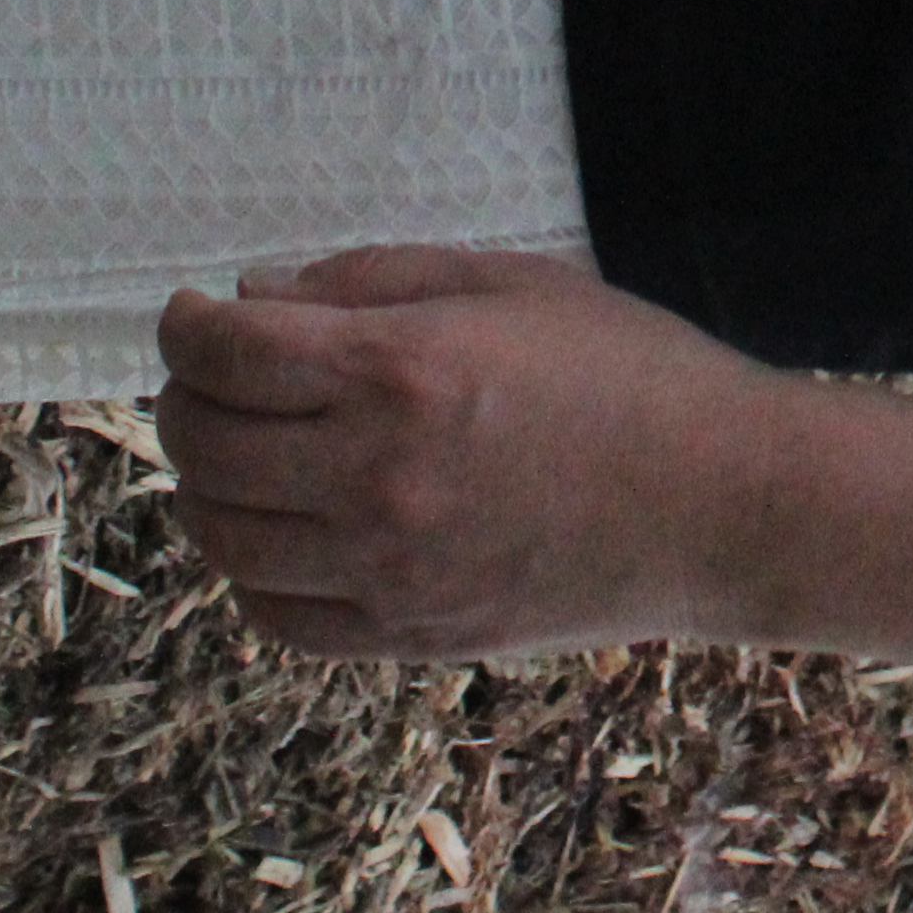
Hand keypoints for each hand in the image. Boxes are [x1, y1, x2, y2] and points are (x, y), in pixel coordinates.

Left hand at [152, 244, 777, 663]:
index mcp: (400, 371)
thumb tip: (254, 296)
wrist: (726, 503)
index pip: (224, 351)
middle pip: (203, 443)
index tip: (194, 315)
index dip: (186, 324)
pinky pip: (276, 612)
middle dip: (188, 399)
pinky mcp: (408, 634)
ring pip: (221, 535)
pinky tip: (288, 531)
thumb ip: (373, 279)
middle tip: (217, 380)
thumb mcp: (511, 283)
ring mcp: (387, 568)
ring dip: (209, 486)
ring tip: (245, 456)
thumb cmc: (632, 372)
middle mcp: (375, 475)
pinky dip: (255, 569)